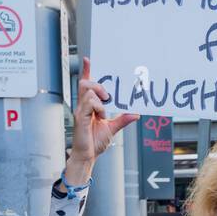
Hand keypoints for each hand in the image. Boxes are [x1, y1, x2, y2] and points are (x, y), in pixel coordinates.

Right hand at [69, 55, 138, 169]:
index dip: (87, 71)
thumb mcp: (113, 128)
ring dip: (100, 97)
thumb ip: (123, 119)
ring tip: (104, 110)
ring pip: (88, 90)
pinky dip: (98, 107)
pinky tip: (101, 116)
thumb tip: (135, 114)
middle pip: (86, 83)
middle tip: (108, 96)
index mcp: (89, 106)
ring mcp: (81, 110)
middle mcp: (83, 106)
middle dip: (98, 84)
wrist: (88, 155)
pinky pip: (89, 103)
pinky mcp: (81, 117)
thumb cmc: (95, 142)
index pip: (87, 85)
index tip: (88, 60)